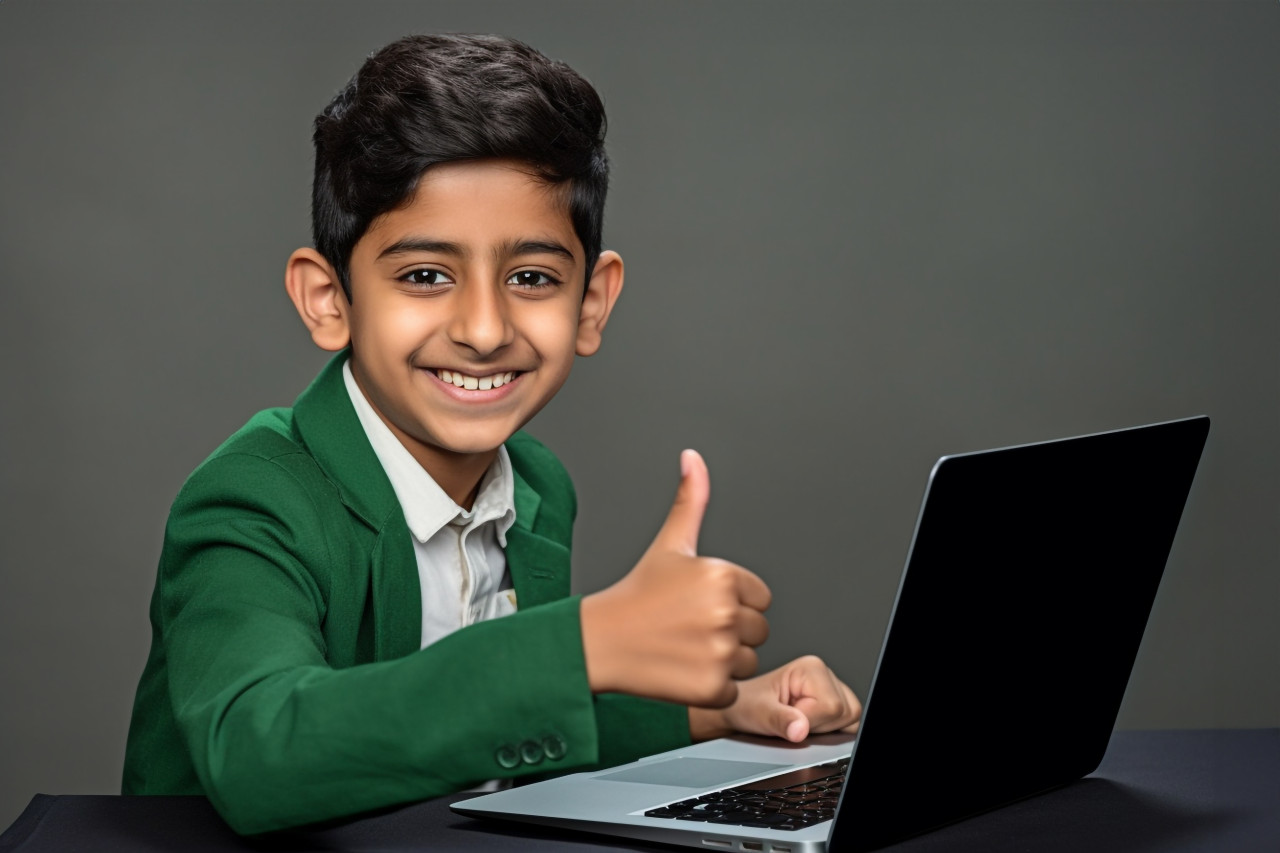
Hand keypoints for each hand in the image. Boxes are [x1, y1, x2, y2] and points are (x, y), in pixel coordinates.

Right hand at [581, 450, 771, 707]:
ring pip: (748, 661)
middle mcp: (725, 612)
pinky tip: (682, 671)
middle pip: (759, 630)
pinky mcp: (713, 686)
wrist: (599, 642)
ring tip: (685, 648)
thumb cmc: (636, 594)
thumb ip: (690, 501)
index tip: (697, 604)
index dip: (732, 602)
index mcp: (723, 575)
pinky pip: (733, 689)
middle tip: (689, 628)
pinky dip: (711, 687)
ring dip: (723, 661)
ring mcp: (720, 651)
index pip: (760, 597)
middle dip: (730, 632)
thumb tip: (693, 458)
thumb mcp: (669, 545)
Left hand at [688, 655, 861, 742]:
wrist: (739, 709)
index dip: (812, 722)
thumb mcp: (758, 714)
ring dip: (825, 729)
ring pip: (850, 720)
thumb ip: (781, 721)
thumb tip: (801, 729)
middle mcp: (825, 674)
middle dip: (820, 726)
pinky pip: (847, 725)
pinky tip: (807, 725)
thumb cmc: (746, 705)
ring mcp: (831, 688)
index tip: (791, 720)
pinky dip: (829, 732)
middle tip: (793, 720)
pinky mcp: (833, 702)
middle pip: (847, 713)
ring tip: (798, 721)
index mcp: (811, 668)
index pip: (833, 707)